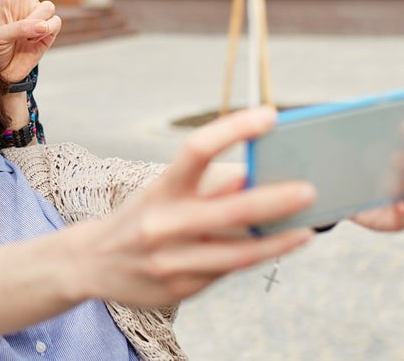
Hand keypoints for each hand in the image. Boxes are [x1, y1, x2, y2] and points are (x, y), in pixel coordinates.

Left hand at [0, 0, 75, 82]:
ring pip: (48, 7)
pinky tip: (35, 40)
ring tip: (24, 35)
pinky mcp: (51, 30)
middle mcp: (27, 2)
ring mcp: (41, 15)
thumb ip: (19, 27)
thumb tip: (45, 24)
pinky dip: (45, 33)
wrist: (4, 72)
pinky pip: (54, 24)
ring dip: (36, 23)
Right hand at [76, 107, 315, 307]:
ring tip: (308, 230)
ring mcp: (172, 260)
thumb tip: (260, 174)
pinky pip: (229, 271)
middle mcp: (164, 224)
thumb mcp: (165, 191)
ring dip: (279, 240)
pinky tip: (281, 246)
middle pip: (231, 208)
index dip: (235, 129)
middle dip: (276, 200)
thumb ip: (209, 186)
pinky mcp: (182, 288)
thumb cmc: (144, 217)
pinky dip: (258, 257)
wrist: (93, 263)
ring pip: (239, 252)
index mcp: (161, 188)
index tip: (270, 115)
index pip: (198, 149)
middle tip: (310, 190)